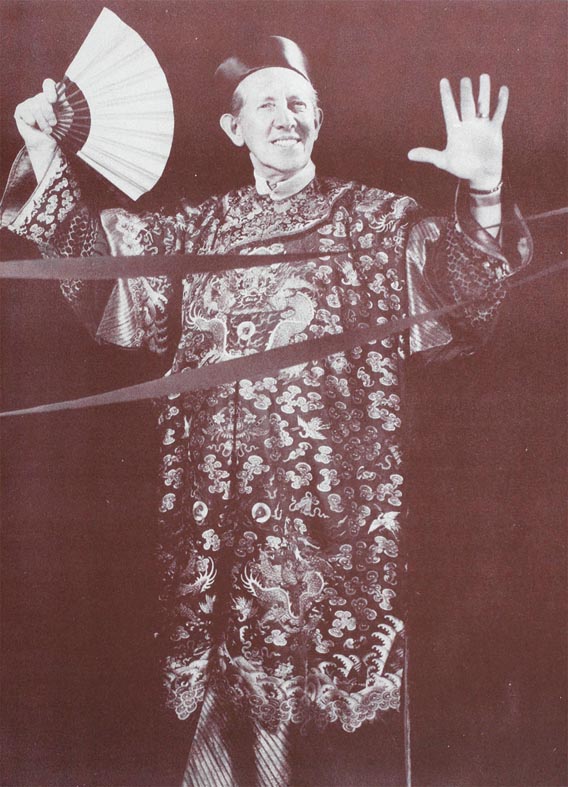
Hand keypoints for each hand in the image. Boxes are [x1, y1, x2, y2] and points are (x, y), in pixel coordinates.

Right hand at [14, 79, 58, 152]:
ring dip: (42, 121)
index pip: (48, 84)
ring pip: (35, 106)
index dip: (50, 90)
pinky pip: (25, 111)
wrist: (48, 144)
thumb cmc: (58, 130)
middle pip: (42, 98)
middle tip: (53, 124)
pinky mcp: (21, 110)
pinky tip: (33, 125)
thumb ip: (64, 102)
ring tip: (47, 130)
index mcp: (51, 97)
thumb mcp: (66, 116)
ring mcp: (29, 103)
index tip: (53, 100)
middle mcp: (39, 98)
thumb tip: (62, 87)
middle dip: (49, 114)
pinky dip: (31, 120)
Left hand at [408, 74, 507, 190]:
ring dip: (484, 91)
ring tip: (484, 76)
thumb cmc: (462, 168)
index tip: (443, 81)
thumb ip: (428, 155)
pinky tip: (502, 90)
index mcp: (455, 129)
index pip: (449, 109)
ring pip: (483, 104)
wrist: (481, 175)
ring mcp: (481, 126)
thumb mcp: (444, 161)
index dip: (446, 96)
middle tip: (465, 80)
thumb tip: (409, 155)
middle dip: (466, 93)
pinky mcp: (494, 130)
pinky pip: (498, 114)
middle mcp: (468, 124)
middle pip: (466, 104)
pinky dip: (501, 103)